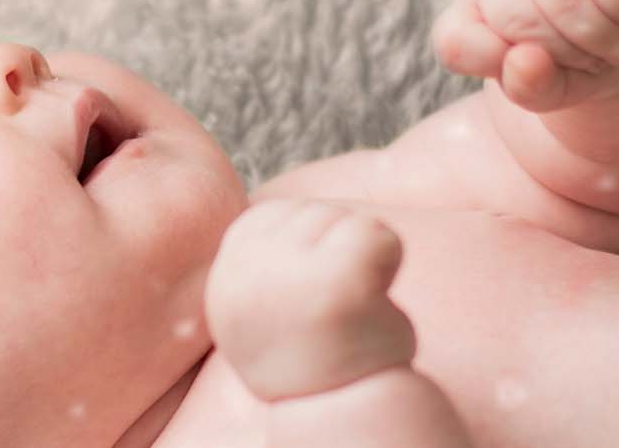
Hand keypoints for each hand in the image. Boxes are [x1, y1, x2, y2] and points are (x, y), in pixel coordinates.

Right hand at [205, 200, 416, 400]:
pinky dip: (390, 264)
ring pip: (352, 222)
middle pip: (319, 214)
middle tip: (329, 313)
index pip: (284, 215)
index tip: (303, 303)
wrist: (335, 409)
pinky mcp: (340, 279)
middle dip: (337, 256)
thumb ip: (260, 254)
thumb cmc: (307, 351)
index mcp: (228, 265)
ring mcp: (292, 271)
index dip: (310, 255)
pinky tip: (370, 305)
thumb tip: (275, 208)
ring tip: (346, 313)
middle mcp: (249, 264)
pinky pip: (381, 236)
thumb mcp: (259, 297)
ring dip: (364, 265)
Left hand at [431, 0, 618, 111]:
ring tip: (608, 42)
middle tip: (586, 60)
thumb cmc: (573, 68)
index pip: (457, 43)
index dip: (510, 70)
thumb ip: (527, 88)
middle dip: (563, 54)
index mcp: (464, 17)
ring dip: (599, 36)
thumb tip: (524, 61)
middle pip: (516, 17)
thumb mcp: (546, 93)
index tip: (539, 74)